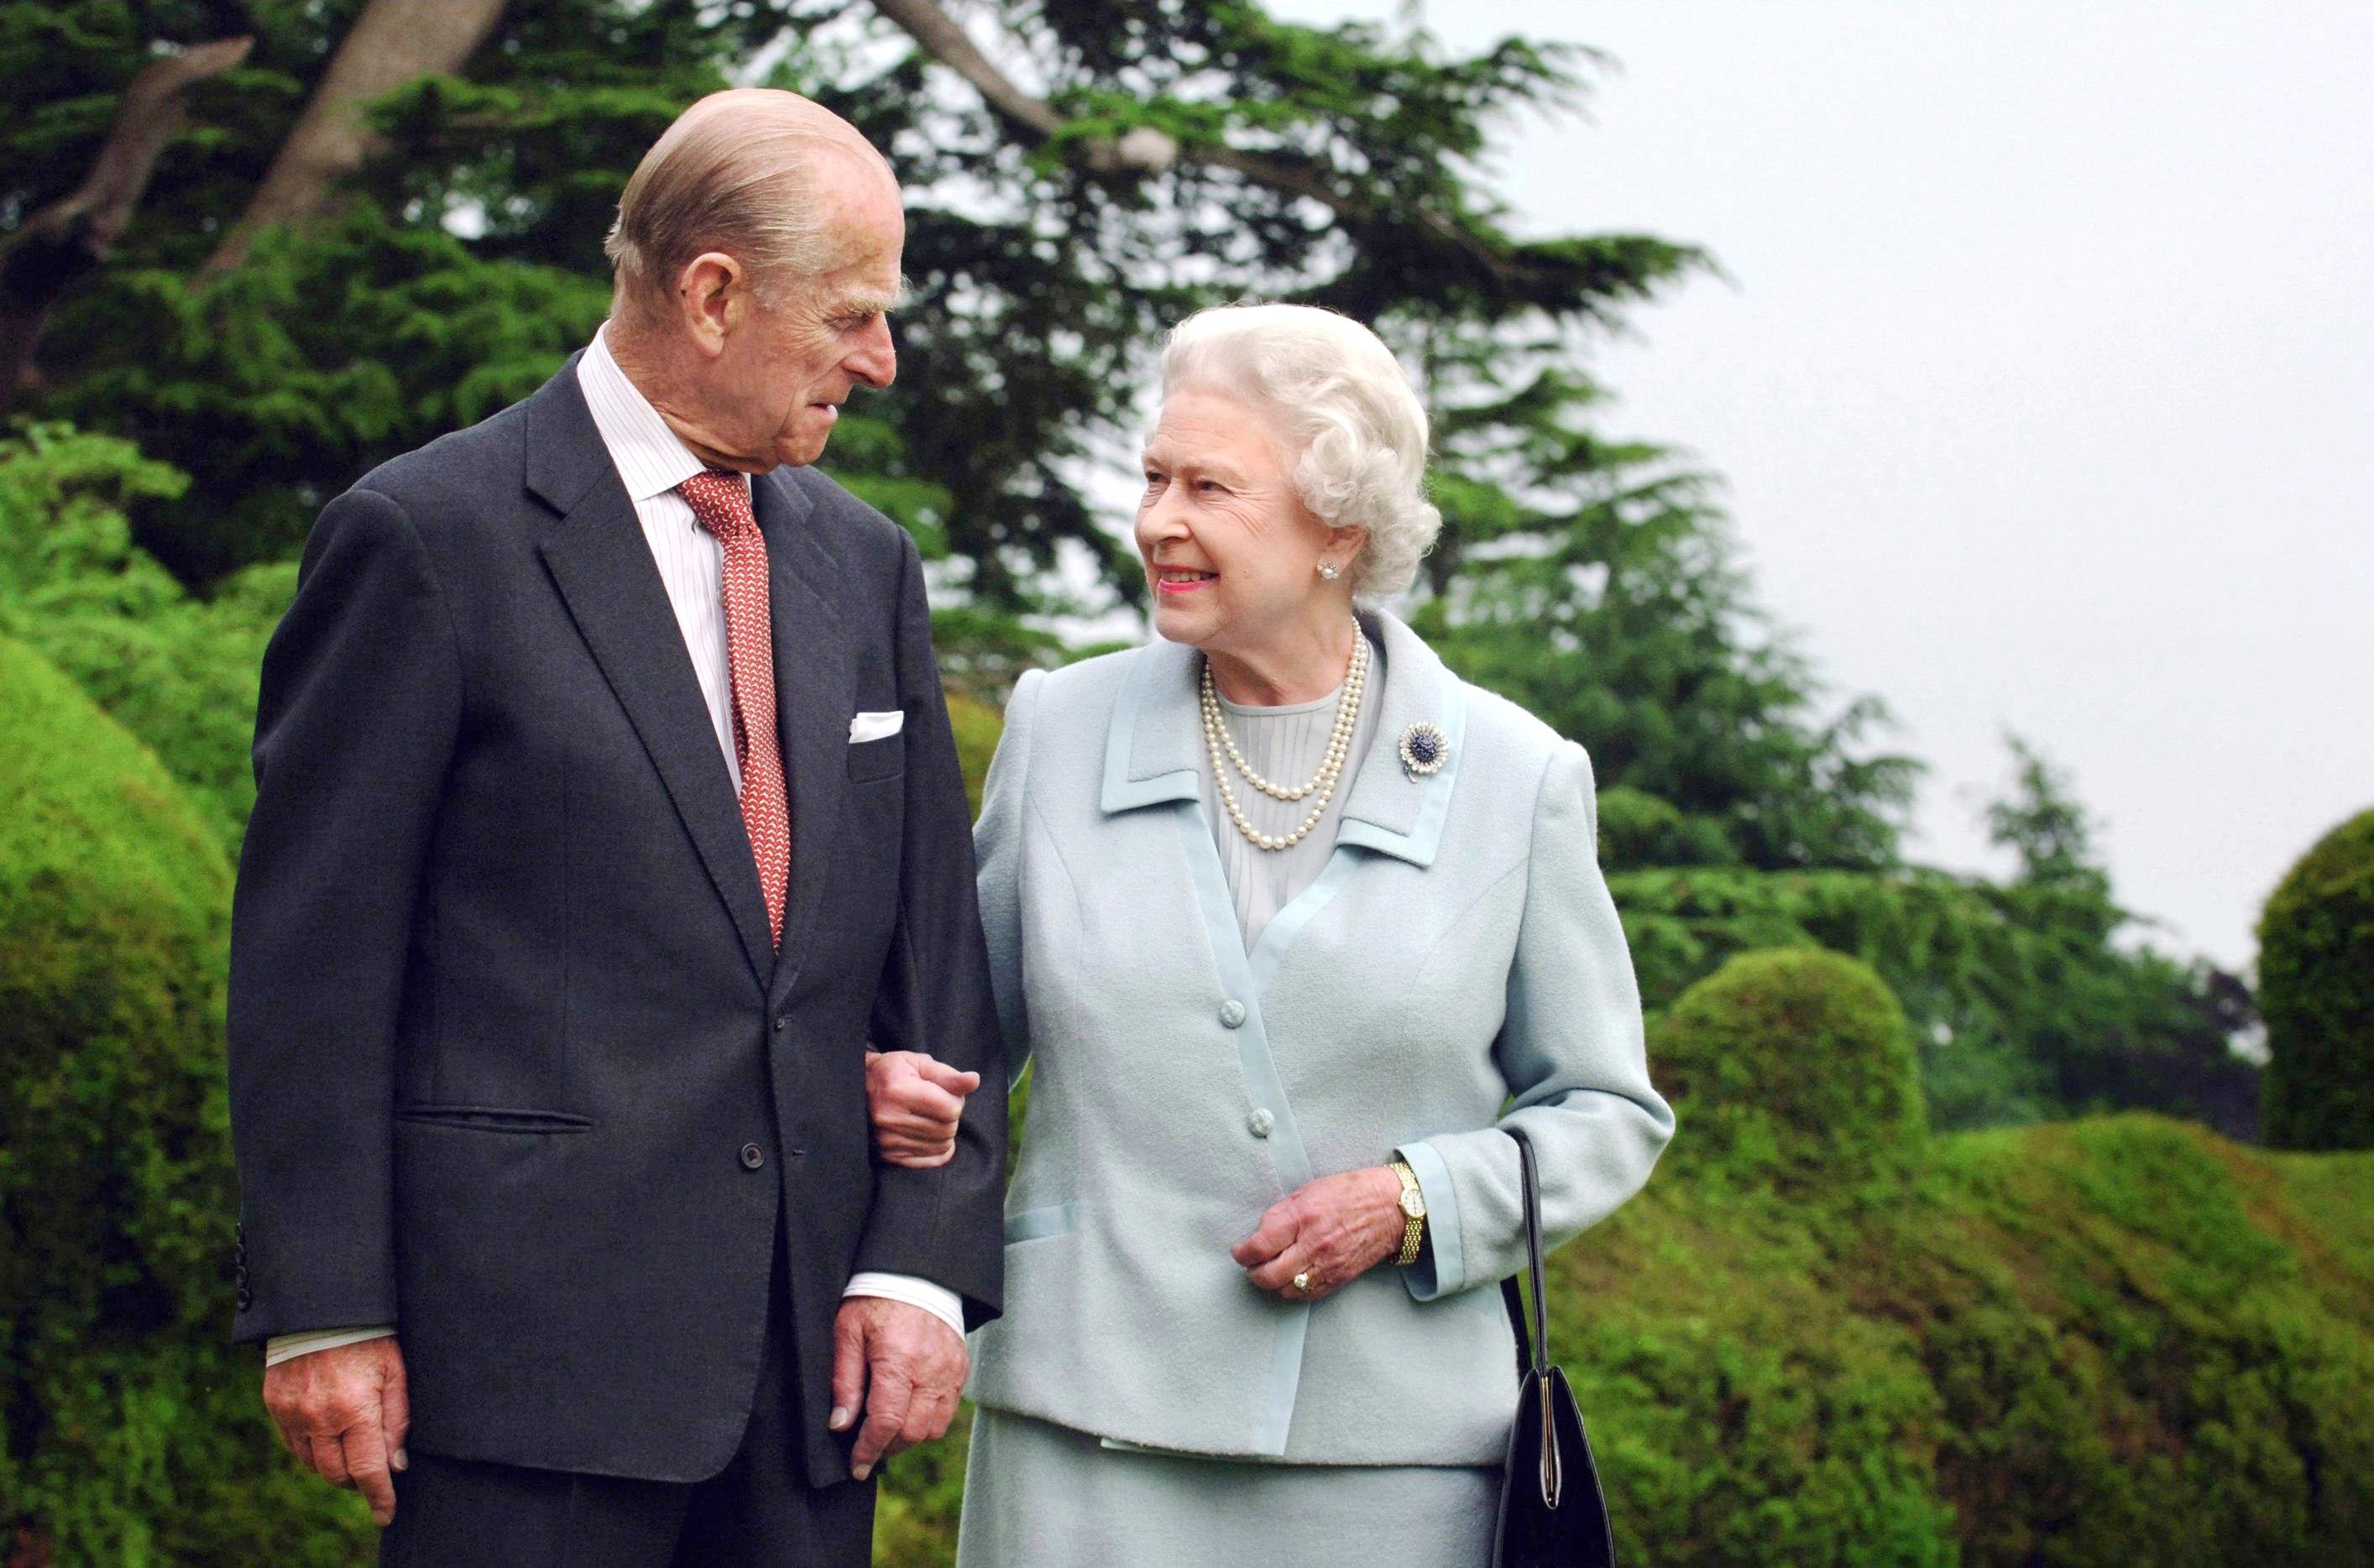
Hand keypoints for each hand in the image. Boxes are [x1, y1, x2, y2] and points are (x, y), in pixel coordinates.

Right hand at [262, 1336, 410, 1525]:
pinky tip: (328, 1438)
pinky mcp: (274, 1405)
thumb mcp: (396, 1371)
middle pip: (337, 1473)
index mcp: (354, 1409)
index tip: (386, 1515)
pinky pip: (293, 1445)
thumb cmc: (369, 1336)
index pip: (367, 1470)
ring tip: (353, 1450)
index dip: (379, 1497)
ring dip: (334, 1466)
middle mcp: (318, 1417)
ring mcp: (292, 1413)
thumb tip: (397, 1465)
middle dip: (357, 1480)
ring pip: (313, 1463)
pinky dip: (312, 1451)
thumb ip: (398, 1420)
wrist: (321, 1305)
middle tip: (372, 1472)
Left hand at [828, 1296, 968, 1479]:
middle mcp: (930, 1369)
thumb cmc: (875, 1298)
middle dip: (887, 1449)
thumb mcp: (848, 1332)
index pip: (887, 1422)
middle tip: (867, 1450)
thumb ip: (845, 1381)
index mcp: (898, 1360)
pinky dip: (929, 1421)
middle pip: (912, 1432)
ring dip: (909, 1438)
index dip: (869, 1450)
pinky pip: (949, 1410)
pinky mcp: (960, 1368)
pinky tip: (909, 1412)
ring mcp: (950, 1370)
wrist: (916, 1272)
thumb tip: (841, 1425)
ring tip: (888, 1431)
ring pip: (934, 1428)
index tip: (856, 1466)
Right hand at [865, 1050, 979, 1167]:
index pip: (951, 1108)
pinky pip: (930, 1160)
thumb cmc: (892, 1072)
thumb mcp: (919, 1064)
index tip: (945, 1091)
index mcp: (899, 1091)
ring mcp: (887, 1141)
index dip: (956, 1099)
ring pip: (942, 1145)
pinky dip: (937, 1149)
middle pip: (948, 1128)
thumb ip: (948, 1075)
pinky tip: (929, 1134)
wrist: (857, 1089)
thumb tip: (974, 1081)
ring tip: (930, 1117)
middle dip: (950, 1115)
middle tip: (937, 1104)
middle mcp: (890, 1119)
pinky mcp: (888, 1155)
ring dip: (944, 1131)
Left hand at [1231, 1167, 1405, 1302]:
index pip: (1260, 1246)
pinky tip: (1291, 1278)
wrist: (1391, 1208)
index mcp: (1303, 1217)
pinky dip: (1293, 1289)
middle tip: (1250, 1265)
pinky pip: (1307, 1295)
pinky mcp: (1339, 1278)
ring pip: (1286, 1289)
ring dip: (1272, 1283)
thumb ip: (1281, 1214)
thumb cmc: (1351, 1193)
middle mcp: (1314, 1244)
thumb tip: (1260, 1234)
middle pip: (1268, 1275)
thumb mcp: (1309, 1190)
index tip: (1239, 1251)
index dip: (1242, 1252)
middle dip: (1252, 1273)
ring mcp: (1328, 1265)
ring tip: (1270, 1270)